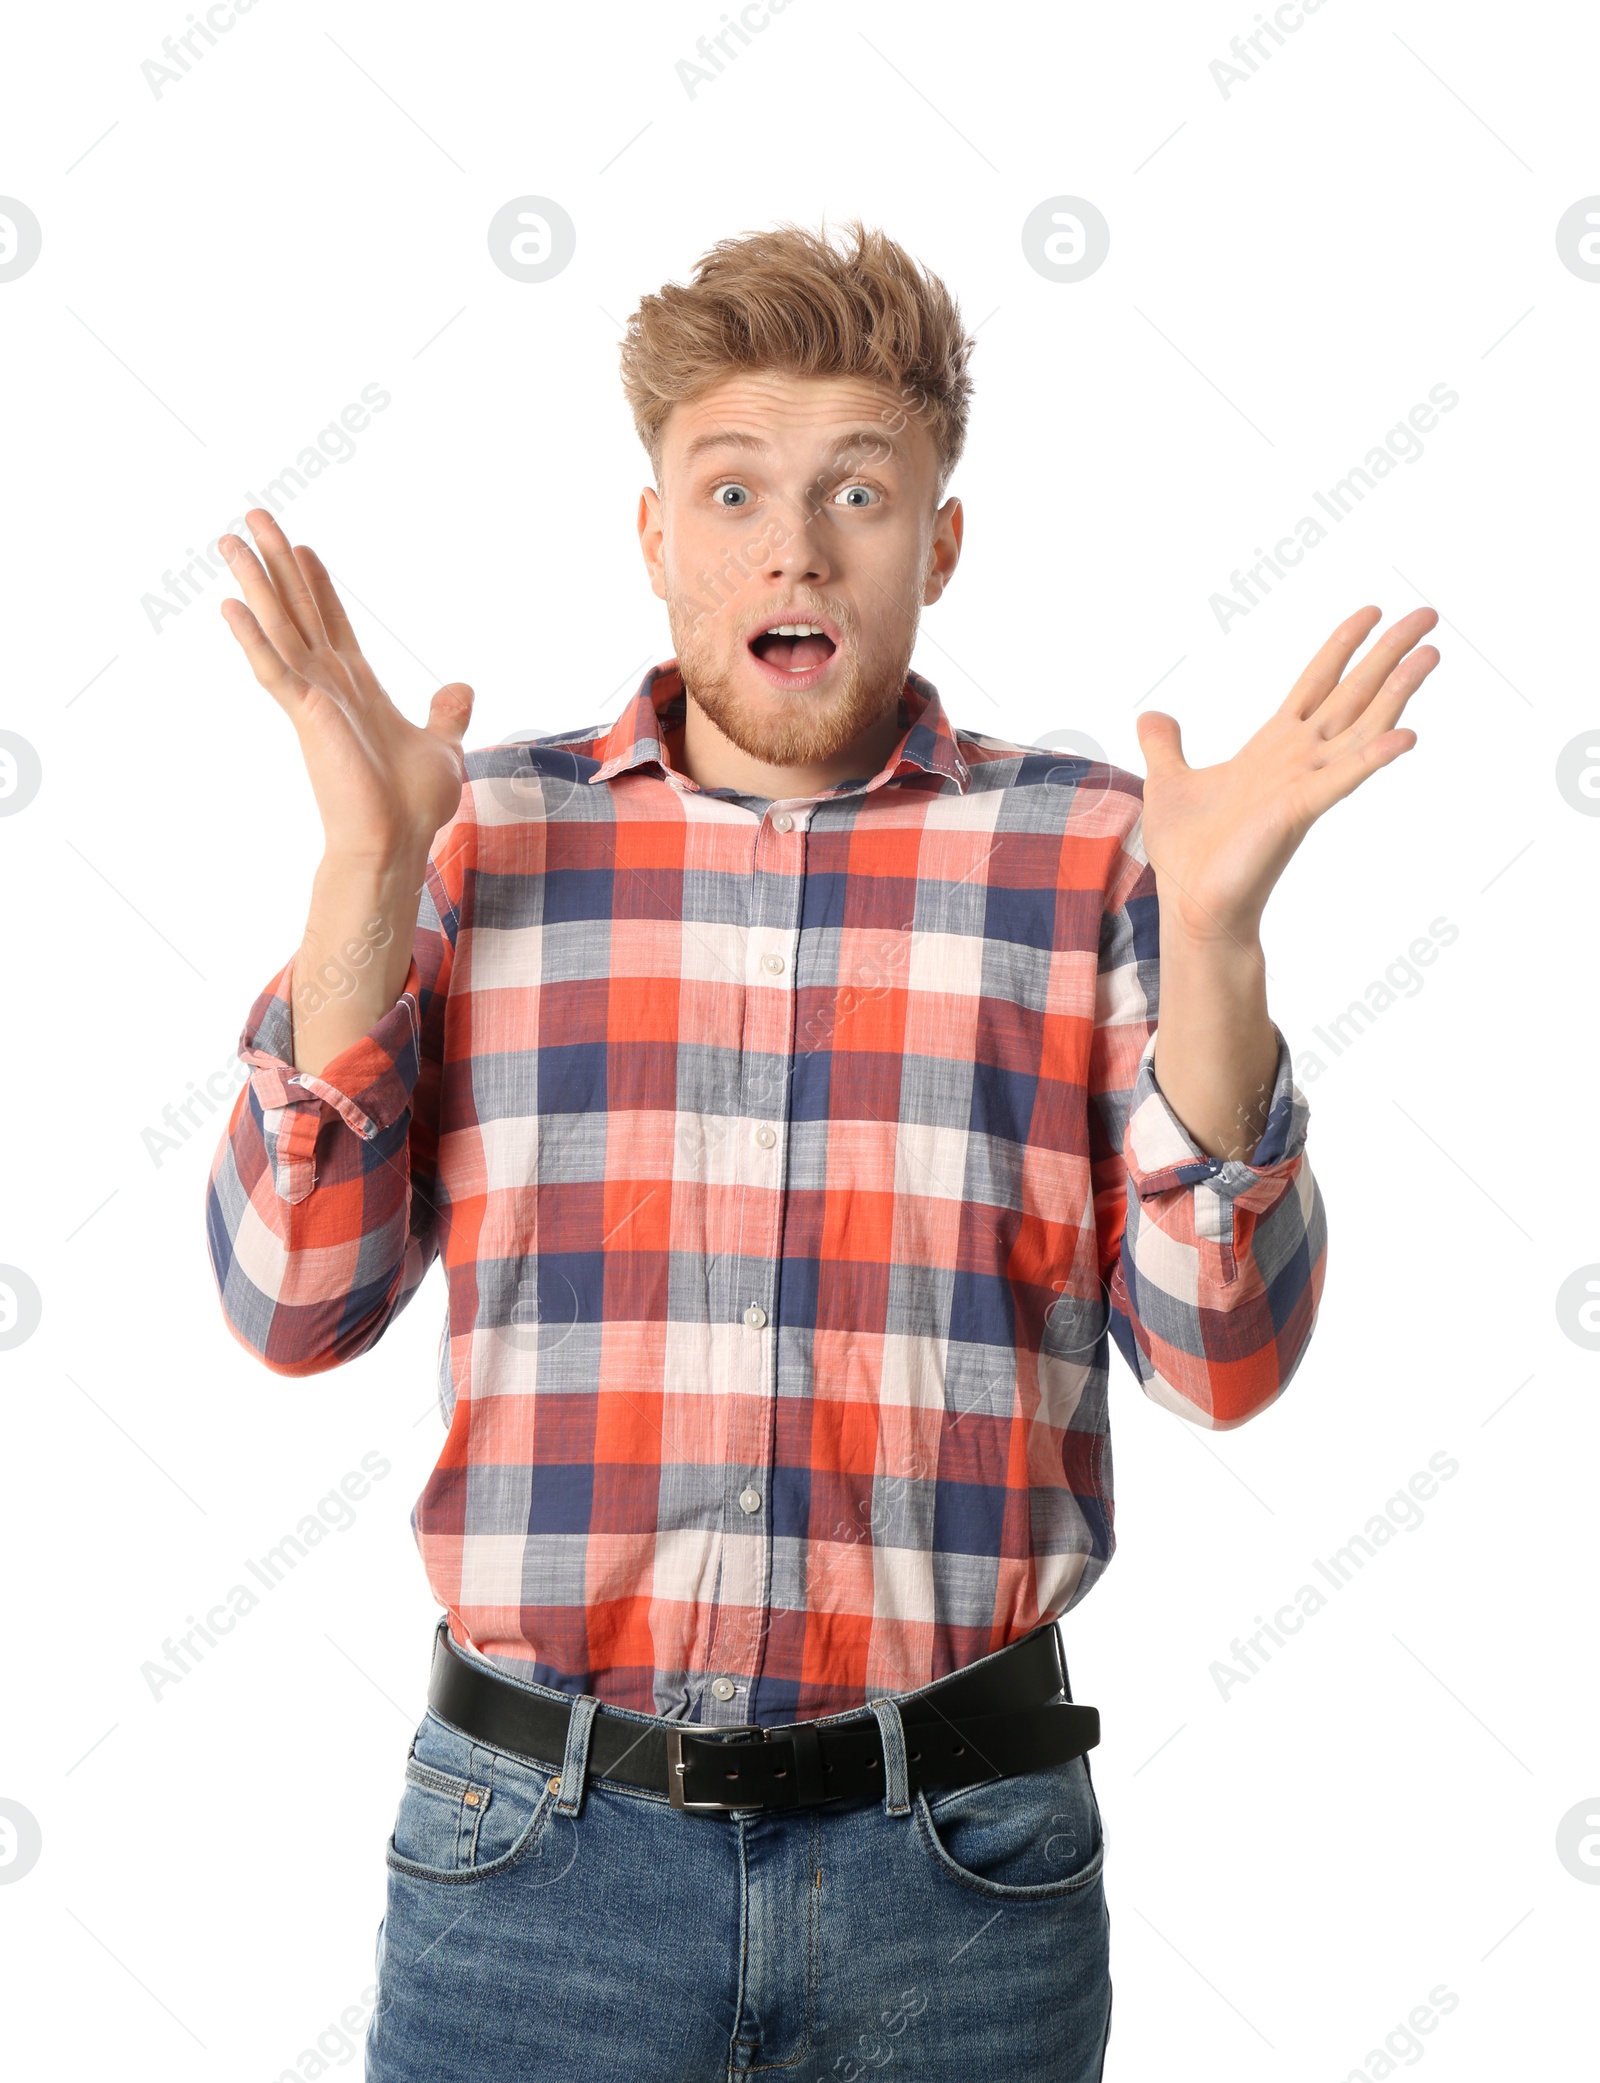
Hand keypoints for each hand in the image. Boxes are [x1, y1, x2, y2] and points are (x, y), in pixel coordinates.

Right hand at [219, 507, 473, 862]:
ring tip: (229, 537)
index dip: (316, 583)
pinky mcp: (306, 716)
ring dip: (254, 582)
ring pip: (277, 626)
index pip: (331, 621)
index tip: (301, 546)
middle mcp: (328, 685)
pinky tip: (232, 605)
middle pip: (297, 609)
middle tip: (255, 515)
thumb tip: (461, 688)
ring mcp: (312, 698)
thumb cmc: (412, 804)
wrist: (396, 841)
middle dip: (276, 562)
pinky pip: (273, 669)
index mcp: (356, 686)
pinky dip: (253, 638)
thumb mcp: (442, 745)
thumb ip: (446, 714)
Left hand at [1134, 605, 1439, 946]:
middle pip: (1352, 693)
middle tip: (1427, 615)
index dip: (1342, 646)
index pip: (1316, 683)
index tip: (1371, 611)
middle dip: (1388, 654)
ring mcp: (1305, 783)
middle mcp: (1298, 759)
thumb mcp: (1169, 781)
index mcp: (1273, 746)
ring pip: (1361, 727)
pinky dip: (1373, 758)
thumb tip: (1152, 715)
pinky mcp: (1299, 811)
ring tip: (1430, 654)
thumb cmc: (1190, 851)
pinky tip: (1406, 737)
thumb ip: (1165, 745)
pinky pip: (1344, 780)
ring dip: (1397, 692)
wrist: (1194, 902)